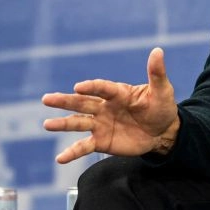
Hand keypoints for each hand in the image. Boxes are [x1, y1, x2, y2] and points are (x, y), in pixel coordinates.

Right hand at [42, 47, 180, 163]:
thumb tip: (158, 51)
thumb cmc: (161, 107)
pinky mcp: (102, 141)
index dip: (91, 87)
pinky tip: (60, 159)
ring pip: (78, 122)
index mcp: (117, 93)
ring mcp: (101, 124)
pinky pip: (84, 146)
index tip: (78, 87)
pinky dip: (72, 152)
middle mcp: (104, 107)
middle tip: (47, 99)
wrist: (162, 132)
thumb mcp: (163, 91)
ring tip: (47, 124)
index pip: (102, 88)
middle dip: (64, 101)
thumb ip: (157, 73)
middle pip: (82, 102)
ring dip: (62, 124)